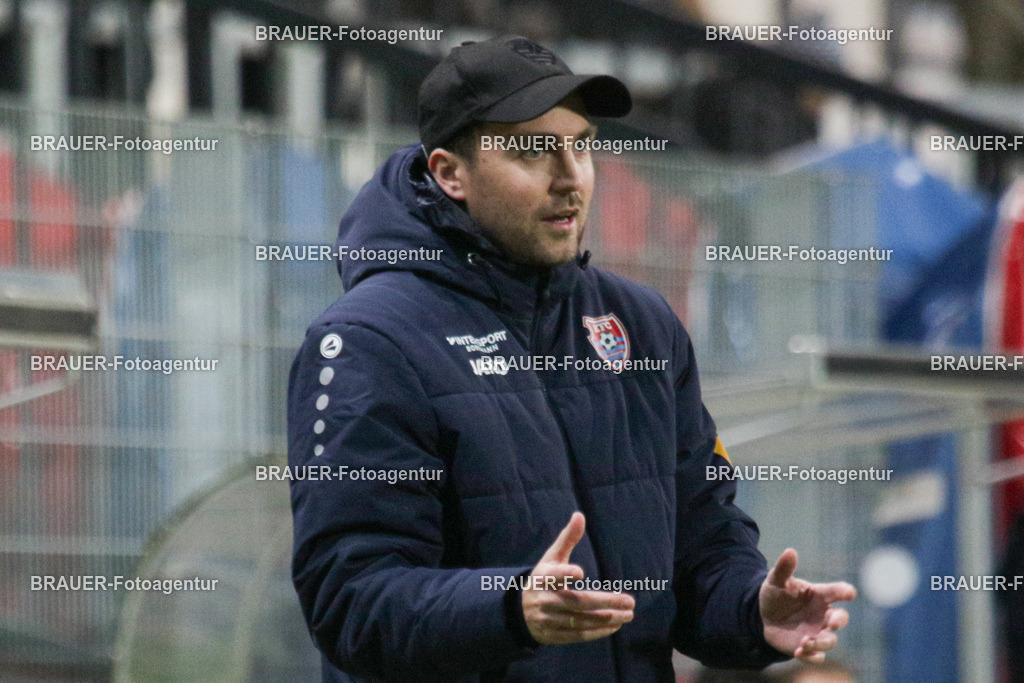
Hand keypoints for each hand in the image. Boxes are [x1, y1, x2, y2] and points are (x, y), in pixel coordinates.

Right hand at [522, 512, 634, 644]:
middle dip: (605, 602)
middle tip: (630, 601)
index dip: (566, 574)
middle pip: (577, 602)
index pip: (554, 575)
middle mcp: (544, 599)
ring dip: (606, 619)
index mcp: (542, 577)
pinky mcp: (552, 635)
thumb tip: (580, 515)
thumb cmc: (543, 578)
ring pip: (580, 620)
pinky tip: (615, 625)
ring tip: (628, 614)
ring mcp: (548, 619)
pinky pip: (578, 635)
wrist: (519, 610)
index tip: (580, 572)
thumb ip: (567, 539)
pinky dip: (597, 632)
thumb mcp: (551, 558)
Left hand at [759, 548, 855, 662]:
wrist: (764, 616)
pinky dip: (811, 656)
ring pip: (830, 640)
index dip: (844, 591)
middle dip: (839, 620)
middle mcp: (823, 614)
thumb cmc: (776, 594)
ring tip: (805, 641)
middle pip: (841, 618)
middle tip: (832, 623)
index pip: (837, 592)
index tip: (848, 593)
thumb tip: (790, 551)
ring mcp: (817, 631)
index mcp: (819, 595)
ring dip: (822, 642)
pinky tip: (799, 652)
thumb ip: (784, 568)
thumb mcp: (776, 580)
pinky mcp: (809, 646)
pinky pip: (817, 656)